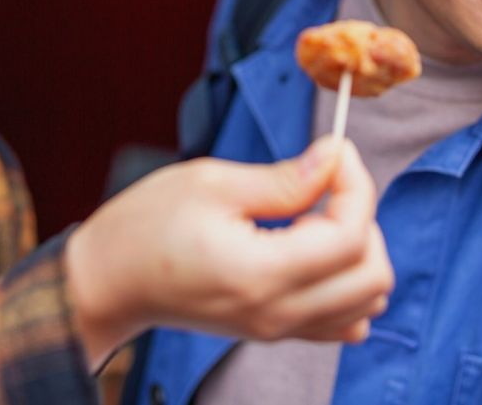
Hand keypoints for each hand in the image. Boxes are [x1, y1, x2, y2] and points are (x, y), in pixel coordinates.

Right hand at [64, 136, 393, 366]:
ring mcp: (278, 329)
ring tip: (313, 215)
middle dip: (363, 217)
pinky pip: (343, 319)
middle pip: (373, 275)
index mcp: (262, 274)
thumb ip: (285, 179)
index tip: (335, 151)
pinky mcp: (275, 331)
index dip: (356, 184)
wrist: (108, 281)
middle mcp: (278, 313)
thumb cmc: (146, 226)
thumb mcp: (212, 183)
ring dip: (358, 250)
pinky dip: (347, 280)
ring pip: (367, 300)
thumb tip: (336, 159)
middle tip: (325, 182)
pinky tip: (310, 246)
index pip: (351, 237)